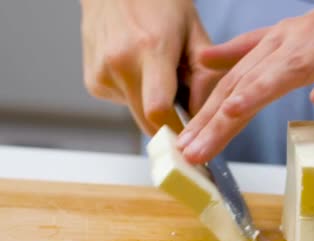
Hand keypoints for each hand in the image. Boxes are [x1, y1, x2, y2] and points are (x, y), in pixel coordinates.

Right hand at [80, 0, 226, 134]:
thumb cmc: (159, 3)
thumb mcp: (194, 32)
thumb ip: (205, 77)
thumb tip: (204, 116)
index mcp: (150, 49)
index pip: (158, 110)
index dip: (178, 130)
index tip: (193, 138)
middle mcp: (119, 64)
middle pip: (147, 121)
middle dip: (171, 123)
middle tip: (186, 109)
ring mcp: (102, 74)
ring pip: (137, 113)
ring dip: (154, 106)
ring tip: (160, 74)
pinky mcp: (93, 82)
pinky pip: (125, 103)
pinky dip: (138, 95)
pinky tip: (140, 70)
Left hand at [176, 0, 313, 162]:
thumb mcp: (296, 38)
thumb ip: (249, 49)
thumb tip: (206, 60)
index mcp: (280, 43)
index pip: (234, 82)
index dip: (206, 114)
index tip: (183, 145)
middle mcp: (299, 43)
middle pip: (251, 81)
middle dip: (217, 117)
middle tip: (192, 150)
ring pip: (290, 71)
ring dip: (259, 91)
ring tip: (233, 114)